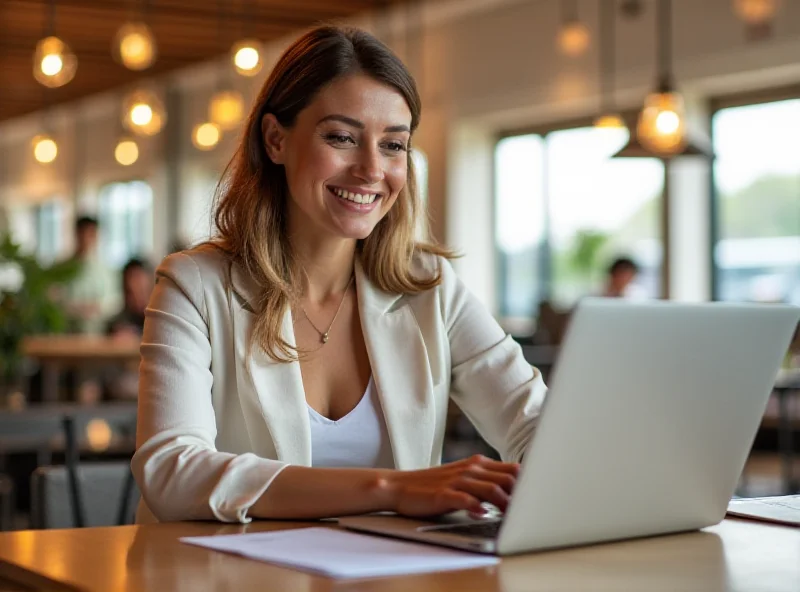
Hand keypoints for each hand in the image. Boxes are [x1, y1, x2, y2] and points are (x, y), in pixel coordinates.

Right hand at [382, 455, 518, 517]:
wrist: (400, 486)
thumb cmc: (434, 486)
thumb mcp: (463, 479)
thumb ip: (486, 482)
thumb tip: (514, 495)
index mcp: (478, 464)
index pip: (513, 470)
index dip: (529, 484)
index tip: (538, 499)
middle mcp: (471, 469)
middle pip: (508, 478)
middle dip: (523, 495)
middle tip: (530, 511)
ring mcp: (457, 480)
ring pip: (492, 488)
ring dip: (506, 503)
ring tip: (514, 516)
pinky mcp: (444, 494)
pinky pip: (466, 499)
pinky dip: (477, 507)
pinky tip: (482, 514)